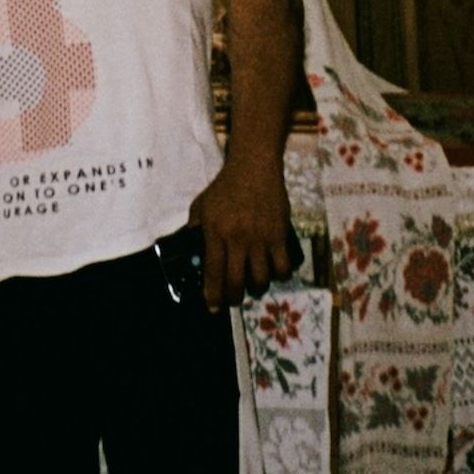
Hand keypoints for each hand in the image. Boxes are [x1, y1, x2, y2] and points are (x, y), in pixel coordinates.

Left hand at [188, 158, 292, 309]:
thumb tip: (190, 248)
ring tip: (254, 284)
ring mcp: (260, 238)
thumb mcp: (201, 205)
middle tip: (234, 299)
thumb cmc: (225, 187)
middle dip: (234, 298)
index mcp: (216, 233)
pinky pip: (283, 266)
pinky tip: (276, 272)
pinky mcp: (279, 234)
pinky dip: (280, 275)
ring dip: (257, 288)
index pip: (213, 272)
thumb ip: (194, 228)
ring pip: (261, 278)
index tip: (213, 307)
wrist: (254, 167)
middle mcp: (238, 239)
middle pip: (237, 282)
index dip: (213, 295)